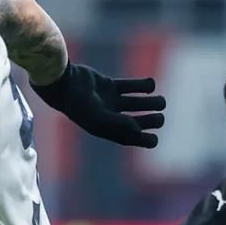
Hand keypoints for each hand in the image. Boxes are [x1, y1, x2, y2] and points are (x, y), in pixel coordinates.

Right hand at [31, 63, 165, 148]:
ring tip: (161, 100)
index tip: (154, 138)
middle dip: (151, 120)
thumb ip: (119, 124)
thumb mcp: (99, 117)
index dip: (144, 140)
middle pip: (137, 121)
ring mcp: (110, 101)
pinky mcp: (109, 85)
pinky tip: (151, 84)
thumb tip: (138, 129)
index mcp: (107, 130)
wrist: (64, 84)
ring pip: (136, 103)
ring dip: (150, 102)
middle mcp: (110, 117)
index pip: (130, 138)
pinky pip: (129, 86)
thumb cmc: (80, 104)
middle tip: (160, 116)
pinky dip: (142, 86)